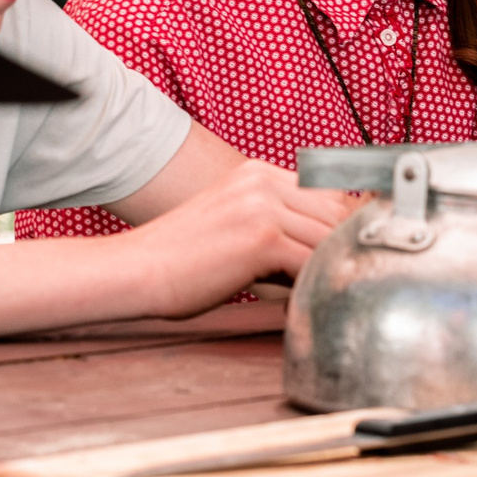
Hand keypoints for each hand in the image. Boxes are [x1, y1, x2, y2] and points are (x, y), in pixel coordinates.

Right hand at [129, 160, 349, 317]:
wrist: (136, 271)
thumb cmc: (179, 258)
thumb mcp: (231, 221)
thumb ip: (273, 223)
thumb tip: (321, 249)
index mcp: (257, 173)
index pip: (324, 194)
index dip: (336, 229)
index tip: (337, 257)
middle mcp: (264, 181)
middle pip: (334, 214)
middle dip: (340, 250)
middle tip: (334, 281)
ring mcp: (264, 207)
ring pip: (329, 238)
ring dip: (330, 269)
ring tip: (320, 294)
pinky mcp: (264, 238)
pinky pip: (313, 262)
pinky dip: (316, 285)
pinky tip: (303, 303)